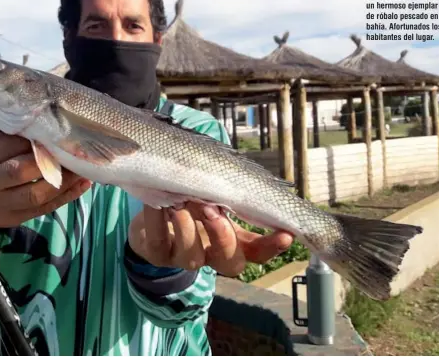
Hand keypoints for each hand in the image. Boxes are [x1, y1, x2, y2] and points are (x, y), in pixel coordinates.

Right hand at [0, 121, 91, 226]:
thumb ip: (6, 124)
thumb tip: (38, 109)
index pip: (9, 144)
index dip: (36, 138)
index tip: (59, 131)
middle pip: (20, 171)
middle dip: (50, 160)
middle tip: (73, 149)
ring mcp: (0, 203)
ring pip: (35, 194)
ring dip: (64, 181)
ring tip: (82, 168)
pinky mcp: (14, 218)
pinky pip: (44, 209)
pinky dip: (67, 196)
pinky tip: (83, 184)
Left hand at [128, 202, 293, 275]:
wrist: (152, 213)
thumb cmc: (191, 200)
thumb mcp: (213, 196)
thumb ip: (230, 191)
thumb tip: (249, 175)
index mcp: (232, 241)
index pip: (259, 253)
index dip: (273, 247)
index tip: (286, 233)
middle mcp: (212, 255)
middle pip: (230, 263)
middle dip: (224, 237)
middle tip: (214, 210)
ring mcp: (184, 258)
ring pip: (192, 257)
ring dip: (188, 228)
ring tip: (181, 202)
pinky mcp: (157, 254)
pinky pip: (158, 243)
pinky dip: (158, 222)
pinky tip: (160, 203)